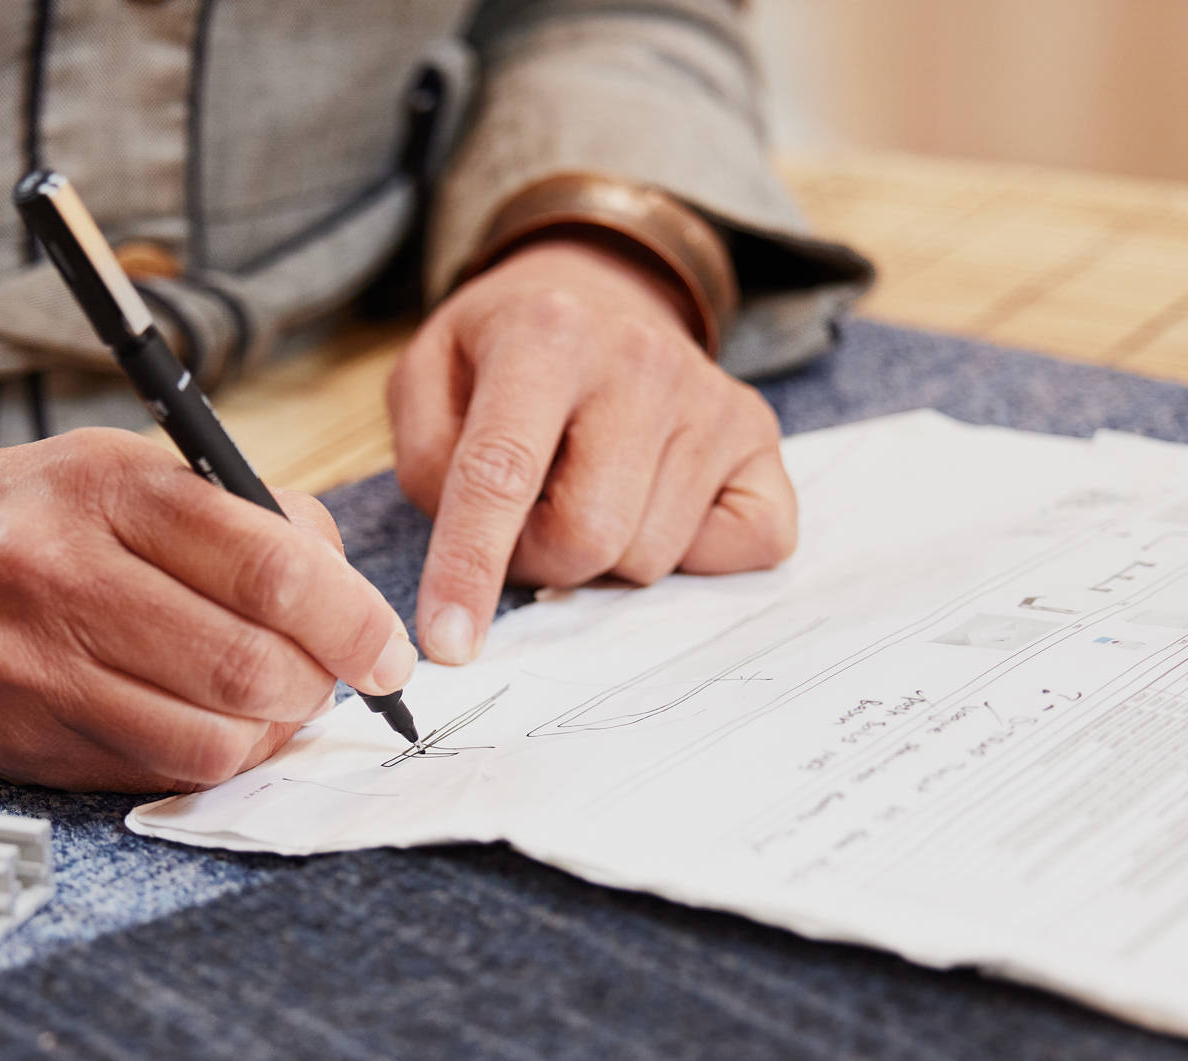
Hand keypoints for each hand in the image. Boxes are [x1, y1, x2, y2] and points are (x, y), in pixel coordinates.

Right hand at [0, 427, 416, 790]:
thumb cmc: (4, 516)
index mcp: (105, 485)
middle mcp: (66, 572)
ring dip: (267, 734)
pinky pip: (156, 773)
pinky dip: (206, 761)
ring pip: (213, 738)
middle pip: (252, 665)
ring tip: (266, 705)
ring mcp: (37, 664)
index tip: (387, 649)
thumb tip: (340, 590)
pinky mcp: (21, 739)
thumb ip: (230, 515)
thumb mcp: (109, 470)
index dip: (352, 621)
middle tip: (328, 680)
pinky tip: (204, 728)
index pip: (270, 564)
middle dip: (317, 687)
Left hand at [388, 237, 798, 663]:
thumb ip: (428, 467)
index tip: (448, 644)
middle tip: (527, 521)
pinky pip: (745, 545)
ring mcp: (711, 399)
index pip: (501, 473)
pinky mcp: (759, 434)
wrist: (599, 290)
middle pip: (587, 535)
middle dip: (541, 559)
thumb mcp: (428, 381)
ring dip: (605, 556)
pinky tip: (656, 503)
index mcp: (545, 335)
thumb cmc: (502, 354)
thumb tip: (480, 559)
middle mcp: (640, 359)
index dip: (469, 568)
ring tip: (588, 493)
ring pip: (650, 555)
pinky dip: (694, 555)